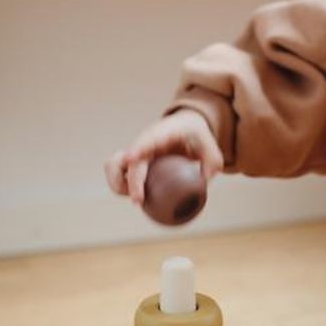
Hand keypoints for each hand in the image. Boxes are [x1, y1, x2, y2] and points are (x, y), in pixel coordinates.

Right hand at [104, 110, 223, 205]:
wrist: (186, 125)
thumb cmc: (198, 136)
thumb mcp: (211, 148)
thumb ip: (211, 165)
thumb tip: (203, 184)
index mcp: (165, 132)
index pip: (150, 137)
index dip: (139, 146)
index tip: (131, 157)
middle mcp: (146, 140)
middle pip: (129, 158)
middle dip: (130, 180)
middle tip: (138, 200)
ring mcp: (137, 150)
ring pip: (113, 164)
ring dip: (117, 183)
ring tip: (136, 198)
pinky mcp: (132, 161)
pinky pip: (117, 173)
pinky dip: (120, 186)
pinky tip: (135, 196)